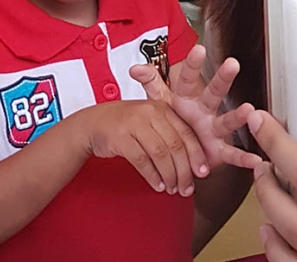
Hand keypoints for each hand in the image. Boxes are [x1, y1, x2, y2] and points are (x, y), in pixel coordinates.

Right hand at [82, 99, 207, 196]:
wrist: (93, 123)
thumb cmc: (126, 124)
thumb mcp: (150, 121)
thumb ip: (170, 134)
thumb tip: (192, 162)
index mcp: (162, 108)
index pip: (186, 133)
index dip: (196, 155)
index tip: (203, 172)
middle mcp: (150, 112)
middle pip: (175, 145)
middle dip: (184, 171)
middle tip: (187, 188)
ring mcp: (134, 123)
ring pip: (160, 154)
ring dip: (169, 176)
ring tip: (172, 189)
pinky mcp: (120, 136)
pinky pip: (141, 160)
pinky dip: (152, 176)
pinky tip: (157, 185)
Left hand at [130, 44, 261, 171]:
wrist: (184, 149)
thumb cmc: (177, 121)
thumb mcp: (161, 102)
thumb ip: (152, 84)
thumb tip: (136, 68)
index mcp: (189, 97)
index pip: (189, 78)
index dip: (193, 64)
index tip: (198, 49)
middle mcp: (205, 109)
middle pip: (214, 91)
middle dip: (223, 78)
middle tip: (232, 63)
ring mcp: (214, 128)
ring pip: (227, 120)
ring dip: (238, 116)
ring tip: (249, 109)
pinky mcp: (219, 149)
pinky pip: (232, 153)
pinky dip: (243, 157)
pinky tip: (255, 158)